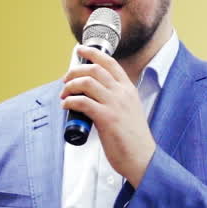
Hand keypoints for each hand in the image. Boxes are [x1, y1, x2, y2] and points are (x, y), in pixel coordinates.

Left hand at [61, 46, 156, 185]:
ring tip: (64, 95)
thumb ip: (116, 100)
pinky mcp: (106, 118)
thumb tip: (94, 96)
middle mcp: (122, 93)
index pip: (110, 62)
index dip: (93, 53)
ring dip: (70, 86)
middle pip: (95, 69)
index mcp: (128, 89)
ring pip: (87, 82)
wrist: (142, 158)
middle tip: (65, 80)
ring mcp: (115, 104)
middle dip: (75, 71)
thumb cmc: (133, 138)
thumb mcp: (129, 110)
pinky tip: (65, 106)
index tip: (80, 50)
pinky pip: (82, 102)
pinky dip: (70, 101)